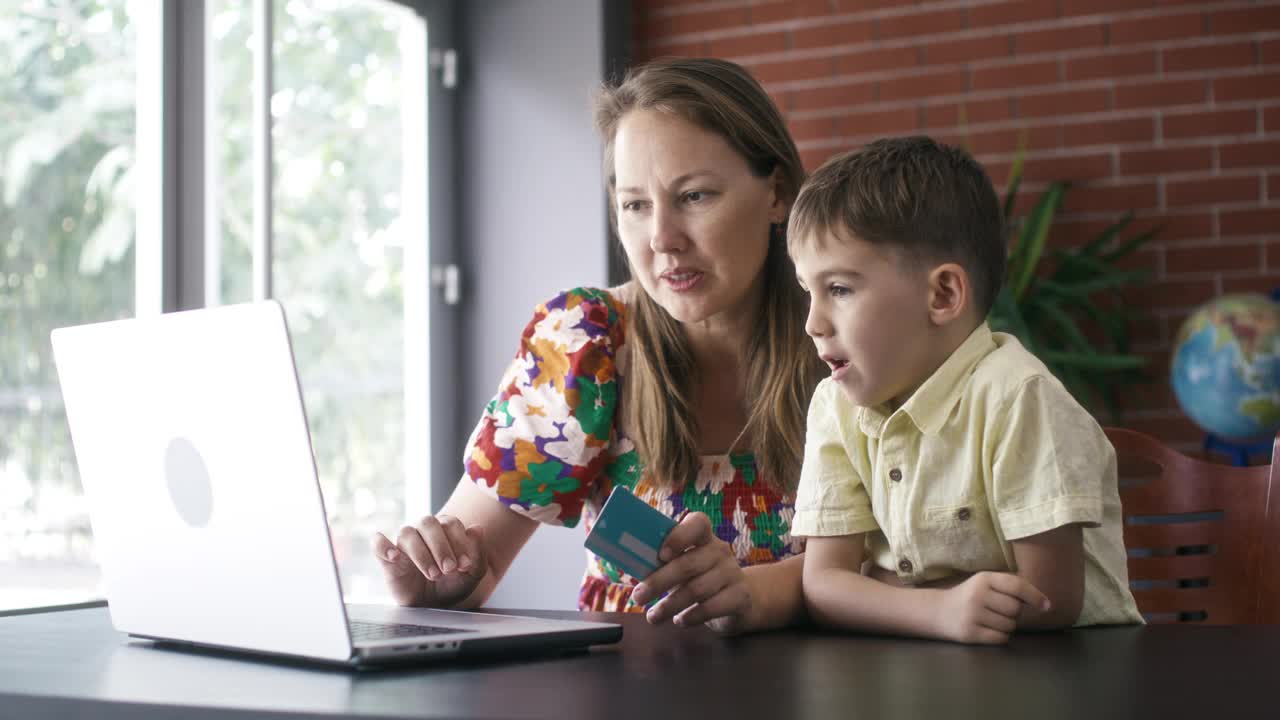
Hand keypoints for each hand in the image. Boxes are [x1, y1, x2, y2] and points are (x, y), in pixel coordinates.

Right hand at [373, 515, 485, 607]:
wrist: (436, 606)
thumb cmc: (454, 584)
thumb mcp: (473, 573)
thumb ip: (478, 552)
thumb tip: (477, 528)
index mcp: (445, 529)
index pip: (450, 523)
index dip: (459, 542)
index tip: (465, 565)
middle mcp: (423, 531)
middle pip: (428, 523)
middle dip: (441, 547)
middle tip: (449, 570)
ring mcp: (404, 543)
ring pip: (407, 533)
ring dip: (421, 553)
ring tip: (433, 574)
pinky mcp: (388, 559)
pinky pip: (378, 544)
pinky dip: (383, 546)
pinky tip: (395, 556)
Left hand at [629, 512, 751, 634]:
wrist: (741, 598)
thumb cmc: (701, 577)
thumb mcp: (685, 564)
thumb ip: (665, 563)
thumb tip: (630, 565)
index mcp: (704, 536)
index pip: (698, 523)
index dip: (679, 536)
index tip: (660, 554)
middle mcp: (720, 551)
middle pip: (688, 564)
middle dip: (659, 582)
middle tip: (638, 597)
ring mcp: (733, 573)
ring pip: (696, 590)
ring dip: (669, 605)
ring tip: (653, 616)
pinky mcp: (740, 597)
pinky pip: (711, 608)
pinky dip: (691, 616)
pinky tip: (680, 620)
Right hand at [935, 571, 1049, 644]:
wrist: (937, 611)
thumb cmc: (969, 596)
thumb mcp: (984, 583)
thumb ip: (1009, 587)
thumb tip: (1043, 602)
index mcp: (983, 579)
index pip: (1016, 585)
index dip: (1035, 596)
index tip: (1047, 606)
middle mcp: (977, 595)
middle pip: (1015, 608)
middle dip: (1013, 612)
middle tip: (998, 610)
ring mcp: (972, 615)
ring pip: (1010, 625)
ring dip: (1006, 625)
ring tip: (990, 619)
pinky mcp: (970, 633)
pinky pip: (1001, 638)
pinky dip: (1000, 636)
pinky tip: (987, 629)